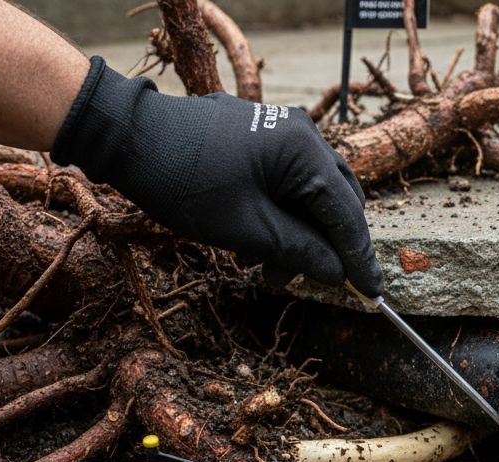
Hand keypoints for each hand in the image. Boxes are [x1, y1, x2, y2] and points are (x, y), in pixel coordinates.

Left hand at [51, 57, 382, 295]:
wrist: (127, 136)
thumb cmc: (184, 180)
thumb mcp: (246, 229)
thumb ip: (299, 252)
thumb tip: (336, 272)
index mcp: (305, 150)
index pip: (347, 213)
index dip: (358, 257)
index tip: (371, 292)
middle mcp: (301, 134)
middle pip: (335, 201)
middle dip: (324, 247)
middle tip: (310, 282)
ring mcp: (279, 132)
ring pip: (309, 195)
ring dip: (298, 235)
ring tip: (264, 268)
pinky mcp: (258, 138)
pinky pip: (286, 182)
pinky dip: (280, 216)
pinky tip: (254, 243)